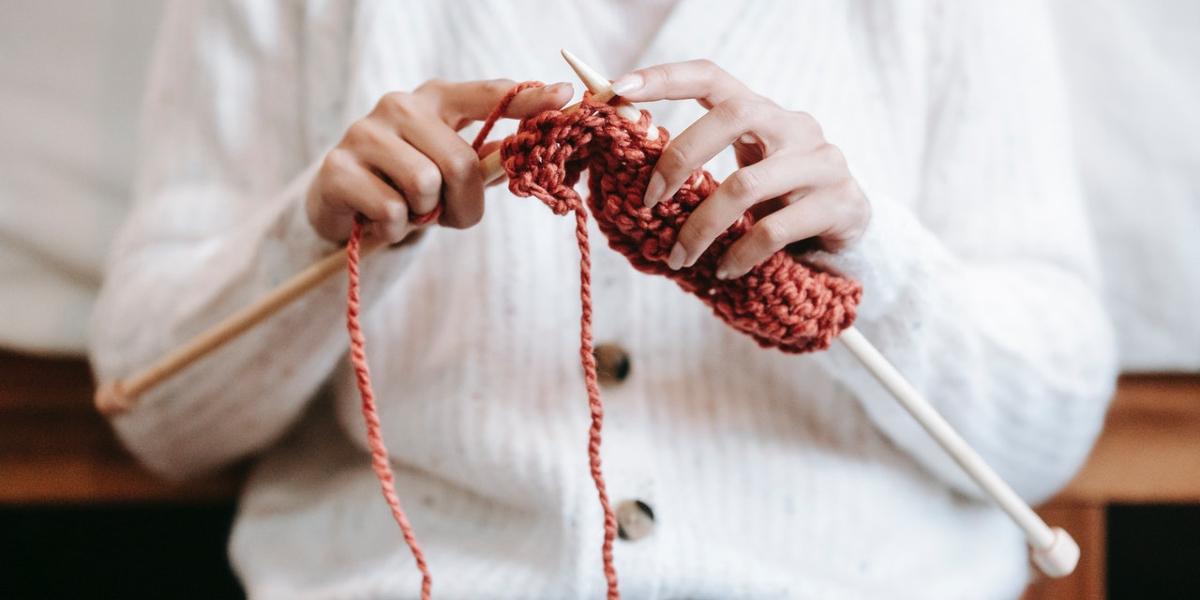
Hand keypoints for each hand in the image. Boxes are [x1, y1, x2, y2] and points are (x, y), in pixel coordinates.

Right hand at [306, 79, 573, 243]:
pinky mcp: (337, 168)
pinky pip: (392, 210)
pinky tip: (379, 220)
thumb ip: (484, 161)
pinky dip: (394, 229)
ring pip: (424, 185)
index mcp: (436, 100)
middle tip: (448, 217)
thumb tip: (521, 154)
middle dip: (464, 204)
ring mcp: (364, 133)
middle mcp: (399, 105)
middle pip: (459, 161)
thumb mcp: (449, 172)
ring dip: (424, 215)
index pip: (487, 95)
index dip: (526, 99)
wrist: (344, 207)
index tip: (563, 97)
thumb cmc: (408, 186)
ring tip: (408, 212)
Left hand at [610, 60, 869, 278]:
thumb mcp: (740, 174)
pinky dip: (740, 254)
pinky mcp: (839, 204)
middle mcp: (795, 126)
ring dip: (703, 226)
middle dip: (680, 158)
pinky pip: (775, 230)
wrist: (849, 234)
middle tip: (649, 201)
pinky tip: (724, 270)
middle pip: (733, 117)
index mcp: (761, 111)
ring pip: (747, 185)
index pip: (711, 76)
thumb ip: (701, 168)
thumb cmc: (777, 202)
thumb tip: (627, 178)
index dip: (665, 77)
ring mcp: (821, 162)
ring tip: (680, 258)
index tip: (617, 89)